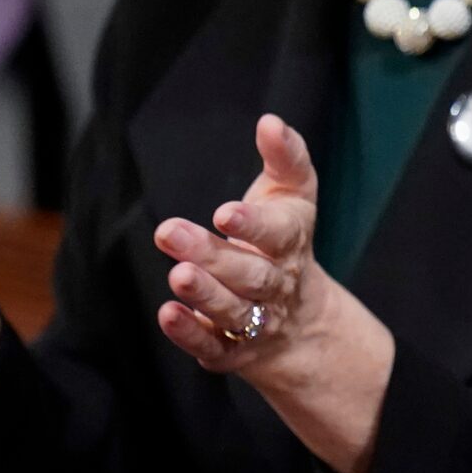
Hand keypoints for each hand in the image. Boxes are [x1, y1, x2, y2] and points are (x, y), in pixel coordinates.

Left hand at [152, 116, 397, 472]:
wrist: (303, 325)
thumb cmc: (284, 245)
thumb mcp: (293, 198)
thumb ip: (286, 158)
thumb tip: (270, 121)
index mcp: (291, 243)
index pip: (278, 234)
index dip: (253, 224)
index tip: (224, 212)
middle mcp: (276, 285)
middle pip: (251, 274)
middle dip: (213, 256)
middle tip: (170, 233)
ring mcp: (256, 321)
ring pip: (232, 310)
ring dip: (205, 293)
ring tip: (177, 275)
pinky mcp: (232, 351)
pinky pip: (212, 346)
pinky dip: (191, 334)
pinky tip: (168, 315)